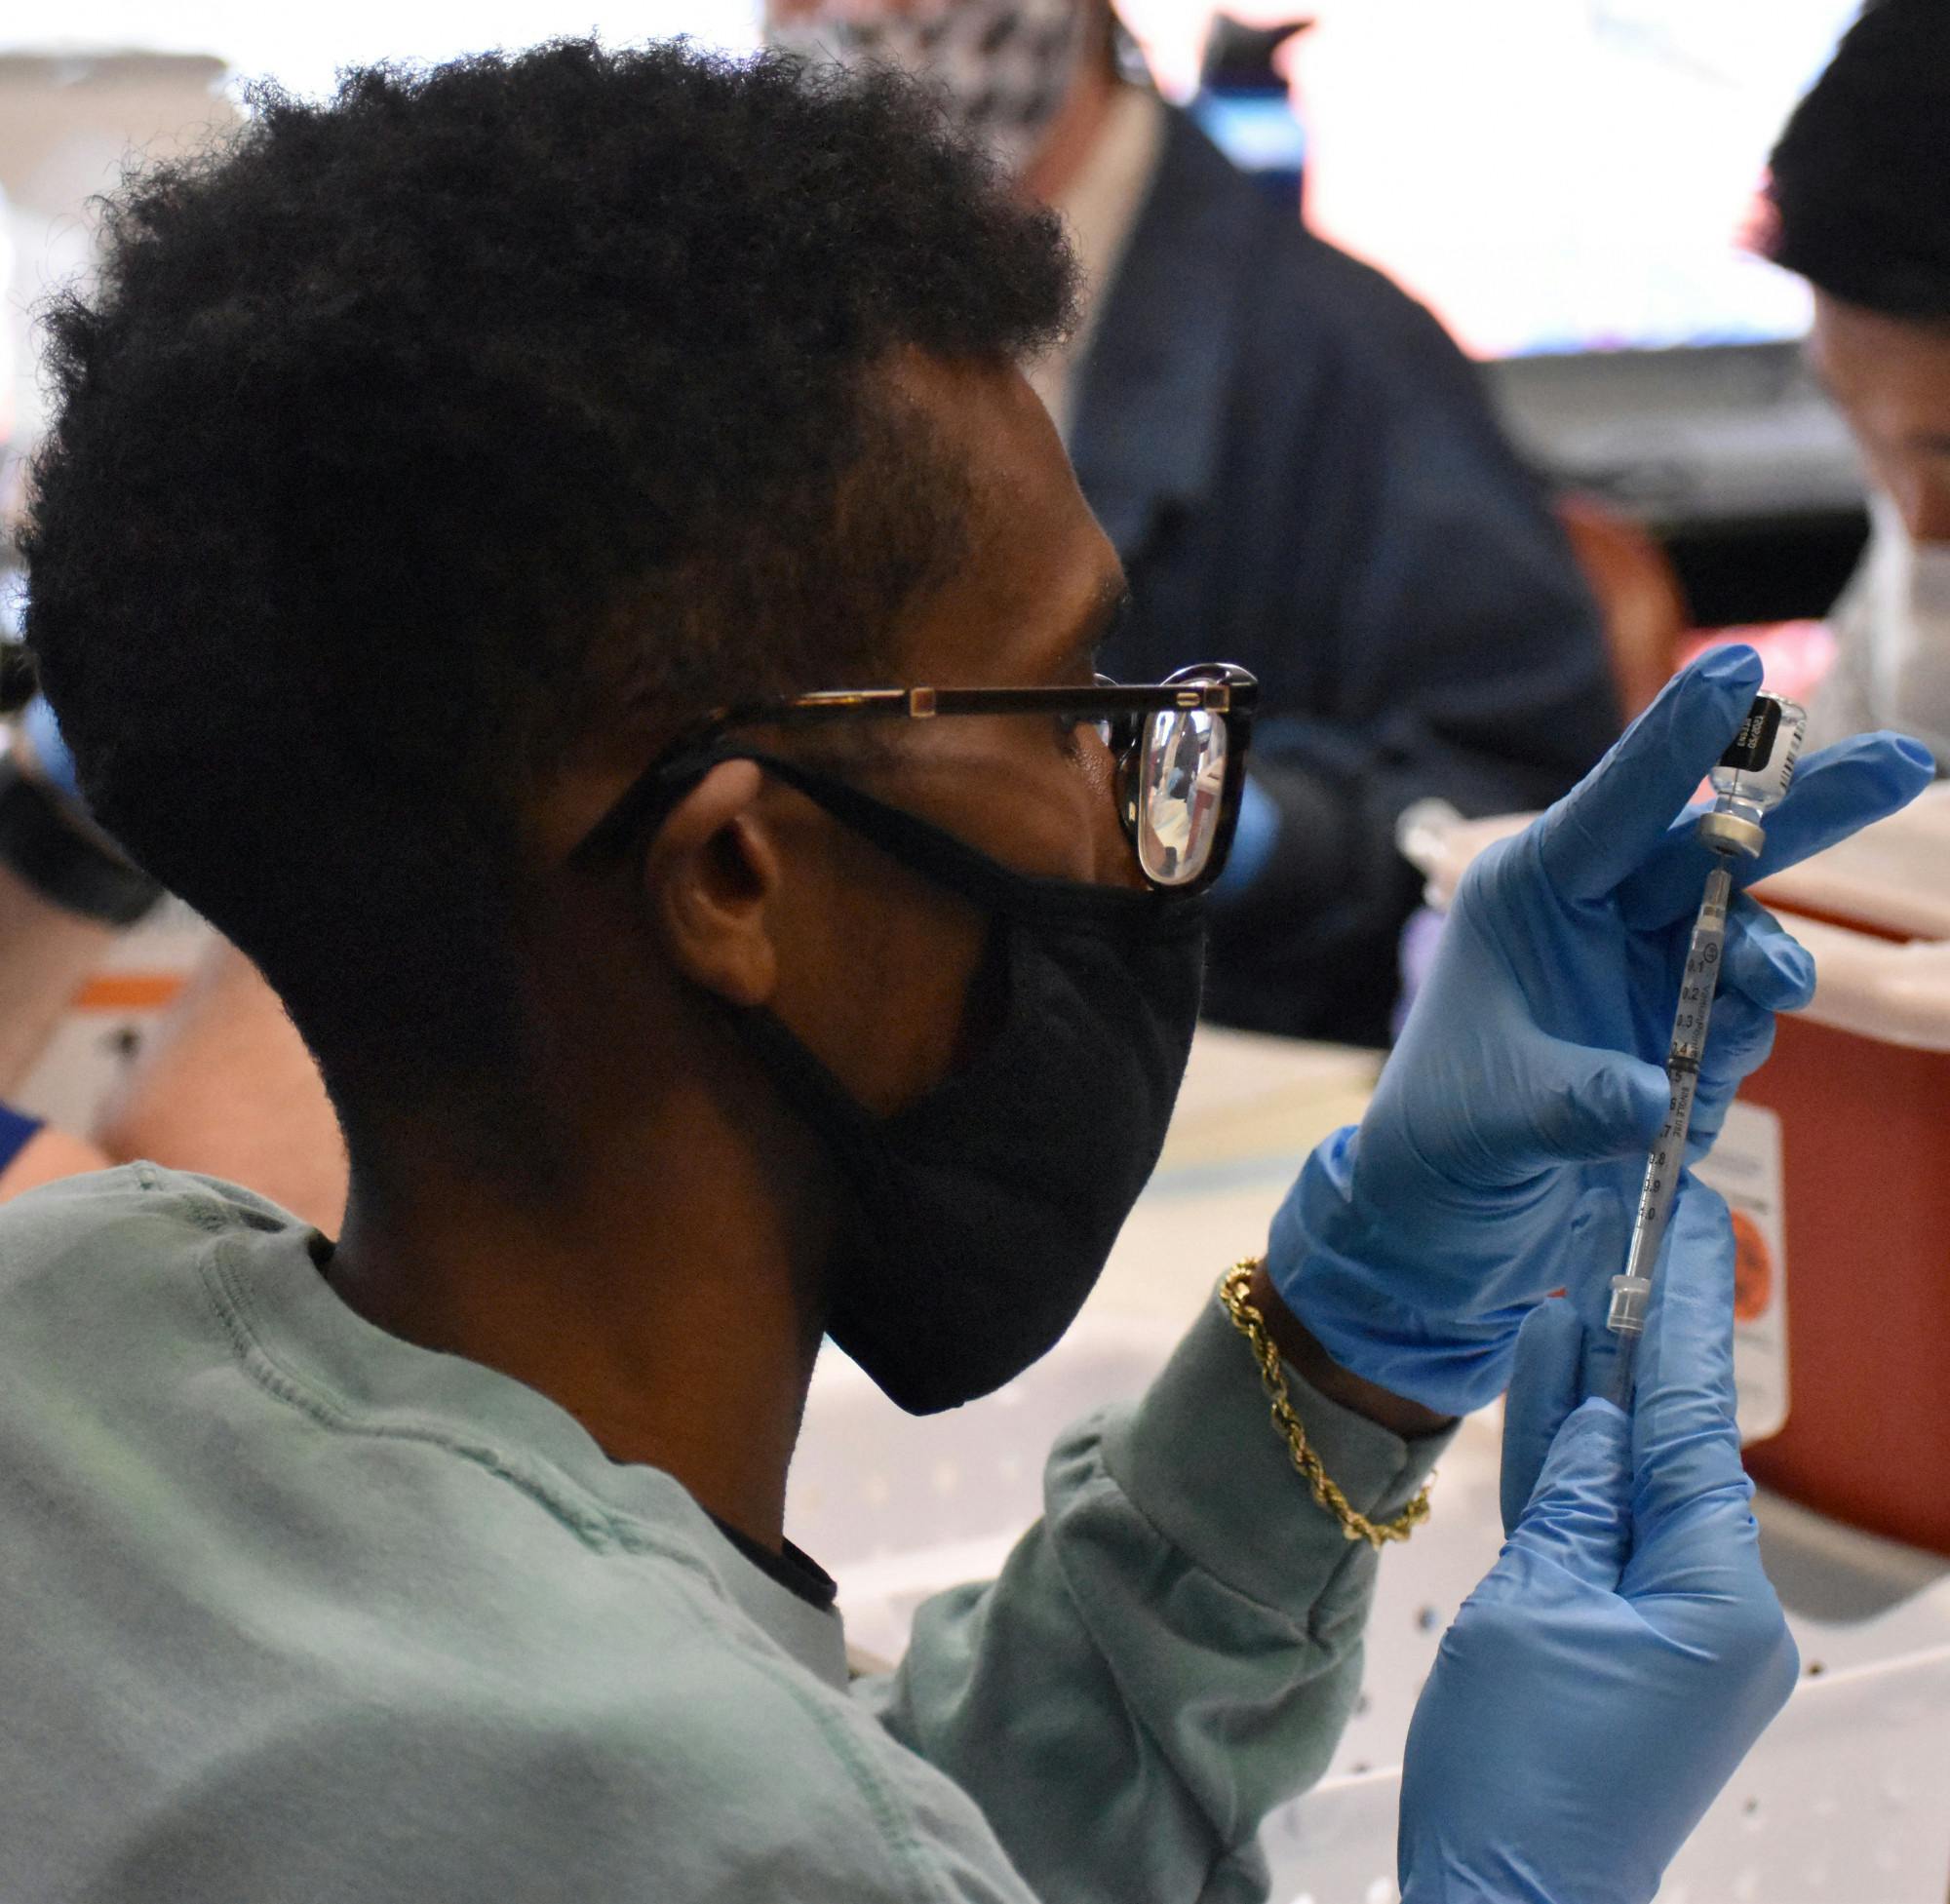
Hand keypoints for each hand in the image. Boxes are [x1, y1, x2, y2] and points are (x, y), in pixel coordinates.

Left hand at [1268, 645, 1932, 1413]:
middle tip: (1904, 766)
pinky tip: (1687, 1099)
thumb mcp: (1496, 1116)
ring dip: (1768, 969)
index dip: (1678, 736)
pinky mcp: (1676, 1027)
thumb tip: (1653, 1099)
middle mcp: (1595, 915)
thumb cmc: (1443, 1138)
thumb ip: (1577, 1101)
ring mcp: (1643, 969)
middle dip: (1806, 812)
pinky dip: (1735, 1051)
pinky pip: (1741, 1017)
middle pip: (1716, 850)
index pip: (1615, 802)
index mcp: (1531, 893)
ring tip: (1750, 1011)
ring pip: (1746, 938)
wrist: (1448, 1215)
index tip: (1738, 669)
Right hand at [1397, 1184, 1797, 1903]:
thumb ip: (1569, 1494)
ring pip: (1630, 1477)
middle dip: (1646, 1339)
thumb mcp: (1534, 1602)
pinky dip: (1576, 1469)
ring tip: (1576, 1289)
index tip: (1688, 1227)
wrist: (1506, 1895)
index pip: (1692, 1417)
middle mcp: (1719, 1605)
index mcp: (1717, 1593)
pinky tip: (1550, 1386)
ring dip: (1597, 1394)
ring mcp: (1675, 1626)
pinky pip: (1605, 1530)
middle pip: (1668, 1439)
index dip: (1684, 1312)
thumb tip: (1593, 1415)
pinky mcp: (1627, 1642)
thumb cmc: (1520, 1768)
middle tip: (1640, 1235)